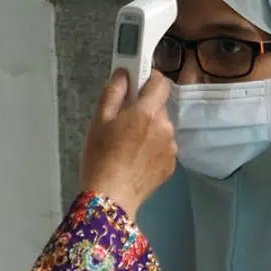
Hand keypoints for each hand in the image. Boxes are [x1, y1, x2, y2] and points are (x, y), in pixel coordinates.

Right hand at [78, 70, 175, 220]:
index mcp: (147, 112)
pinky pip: (163, 147)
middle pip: (158, 107)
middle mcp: (165, 127)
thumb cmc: (100, 158)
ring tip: (127, 146)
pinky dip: (152, 149)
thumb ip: (113, 92)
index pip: (160, 82)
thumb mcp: (99, 120)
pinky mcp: (171, 165)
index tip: (136, 86)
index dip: (149, 80)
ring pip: (161, 128)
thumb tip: (124, 73)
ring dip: (149, 130)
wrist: (111, 197)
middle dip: (144, 110)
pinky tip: (135, 160)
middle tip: (122, 124)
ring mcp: (171, 147)